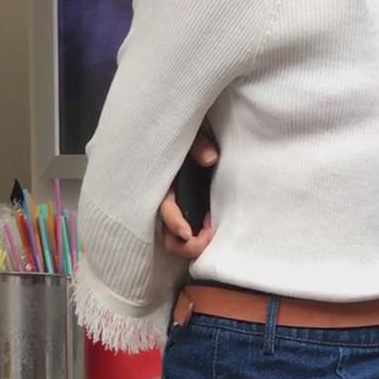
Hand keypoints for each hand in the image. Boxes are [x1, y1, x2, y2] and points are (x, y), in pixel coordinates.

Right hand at [159, 130, 218, 261]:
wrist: (192, 134)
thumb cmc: (189, 134)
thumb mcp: (192, 133)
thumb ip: (198, 144)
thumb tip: (210, 159)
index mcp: (165, 185)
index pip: (164, 212)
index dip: (174, 225)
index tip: (188, 233)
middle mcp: (169, 203)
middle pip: (169, 239)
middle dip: (188, 245)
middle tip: (209, 234)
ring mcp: (179, 212)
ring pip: (179, 242)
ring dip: (195, 245)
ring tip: (213, 231)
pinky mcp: (191, 214)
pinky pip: (192, 236)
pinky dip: (200, 240)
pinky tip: (214, 227)